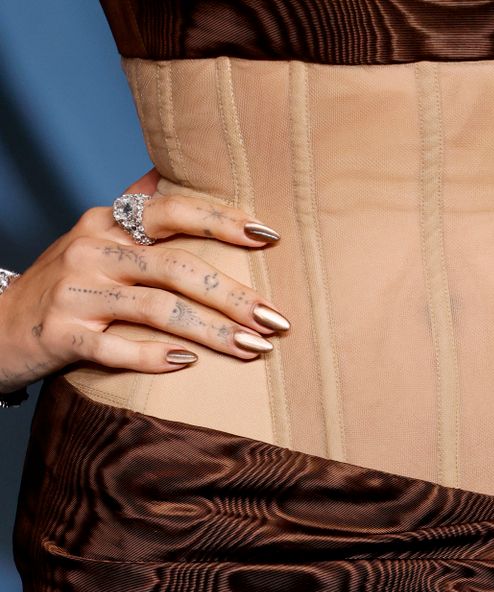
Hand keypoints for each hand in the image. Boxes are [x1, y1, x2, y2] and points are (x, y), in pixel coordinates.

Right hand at [0, 168, 290, 393]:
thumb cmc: (66, 286)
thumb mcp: (96, 240)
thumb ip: (135, 211)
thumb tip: (170, 171)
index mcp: (107, 223)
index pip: (173, 212)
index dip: (223, 222)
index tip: (270, 237)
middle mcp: (91, 251)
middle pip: (177, 267)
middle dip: (234, 295)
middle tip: (277, 320)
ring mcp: (75, 294)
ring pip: (158, 310)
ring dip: (213, 332)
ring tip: (254, 349)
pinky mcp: (62, 336)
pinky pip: (118, 348)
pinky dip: (155, 357)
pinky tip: (189, 363)